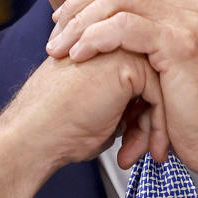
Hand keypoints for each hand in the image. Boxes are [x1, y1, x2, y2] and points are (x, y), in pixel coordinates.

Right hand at [0, 49, 166, 197]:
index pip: (144, 78)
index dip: (143, 115)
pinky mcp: (127, 62)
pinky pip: (159, 95)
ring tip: (135, 154)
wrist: (34, 134)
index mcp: (100, 50)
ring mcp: (119, 48)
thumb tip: (152, 114)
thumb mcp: (99, 110)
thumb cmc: (57, 128)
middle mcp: (110, 43)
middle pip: (156, 81)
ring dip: (153, 128)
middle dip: (151, 122)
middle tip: (141, 151)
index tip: (136, 144)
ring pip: (162, 88)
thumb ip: (126, 102)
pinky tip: (134, 148)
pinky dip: (156, 128)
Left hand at [46, 0, 197, 197]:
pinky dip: (95, 37)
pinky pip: (124, 26)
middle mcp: (192, 6)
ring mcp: (190, 21)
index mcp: (189, 8)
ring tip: (61, 49)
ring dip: (80, 23)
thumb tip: (107, 35)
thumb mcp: (169, 72)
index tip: (64, 22)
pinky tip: (80, 56)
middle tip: (56, 35)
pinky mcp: (182, 44)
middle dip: (78, 6)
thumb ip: (147, 46)